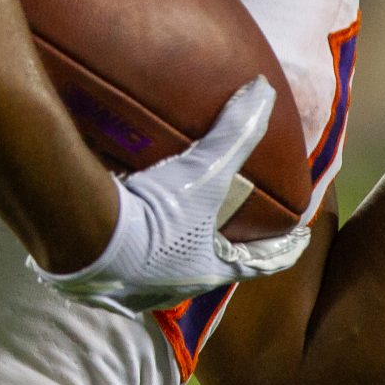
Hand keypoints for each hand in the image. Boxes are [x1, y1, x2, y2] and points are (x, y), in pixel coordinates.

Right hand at [31, 76, 311, 315]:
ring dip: (165, 256)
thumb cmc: (155, 214)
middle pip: (206, 271)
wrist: (86, 239)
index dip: (283, 248)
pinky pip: (114, 273)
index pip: (260, 263)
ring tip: (163, 229)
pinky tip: (110, 237)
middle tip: (221, 228)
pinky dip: (119, 257)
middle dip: (215, 251)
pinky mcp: (94, 287)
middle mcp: (175, 290)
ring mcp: (134, 294)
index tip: (299, 238)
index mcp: (209, 270)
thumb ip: (235, 133)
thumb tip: (263, 90)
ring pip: (158, 275)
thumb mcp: (203, 171)